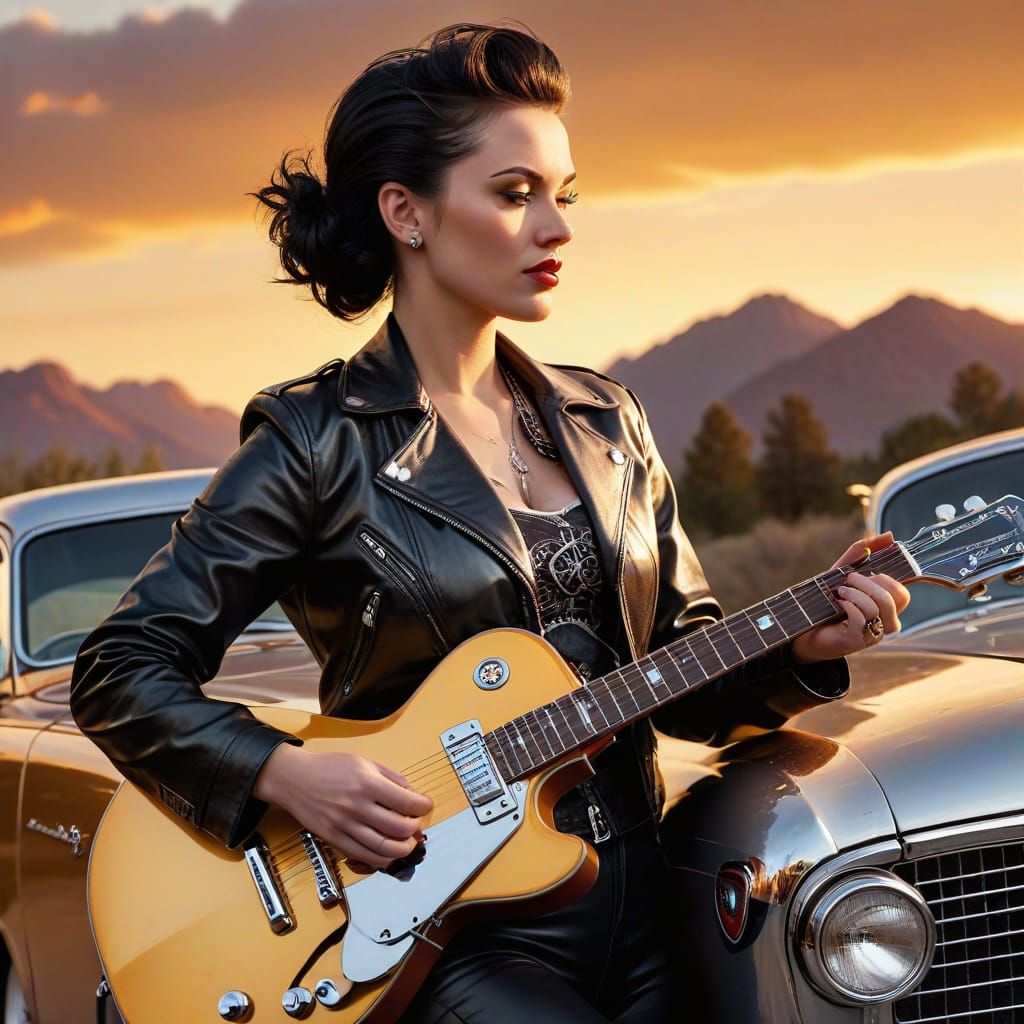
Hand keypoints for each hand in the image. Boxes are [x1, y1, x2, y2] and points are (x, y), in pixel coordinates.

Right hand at [253, 744, 432, 868]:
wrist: (294, 779)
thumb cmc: (329, 768)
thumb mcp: (364, 762)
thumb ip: (391, 778)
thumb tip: (413, 794)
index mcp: (367, 783)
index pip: (406, 802)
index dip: (423, 806)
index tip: (426, 805)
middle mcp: (356, 806)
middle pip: (398, 828)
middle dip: (414, 829)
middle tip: (416, 825)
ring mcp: (344, 825)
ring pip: (383, 848)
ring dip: (402, 849)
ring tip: (407, 843)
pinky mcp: (333, 839)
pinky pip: (363, 856)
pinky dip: (381, 859)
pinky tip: (388, 853)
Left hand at [791, 531, 911, 663]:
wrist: (804, 627)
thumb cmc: (827, 600)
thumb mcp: (843, 571)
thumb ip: (864, 552)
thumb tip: (890, 536)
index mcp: (887, 608)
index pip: (903, 594)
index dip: (886, 579)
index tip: (865, 573)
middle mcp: (884, 623)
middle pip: (895, 598)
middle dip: (869, 582)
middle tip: (849, 579)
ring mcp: (872, 634)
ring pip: (876, 607)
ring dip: (855, 592)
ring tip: (839, 591)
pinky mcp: (855, 641)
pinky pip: (860, 619)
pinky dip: (848, 605)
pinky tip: (837, 603)